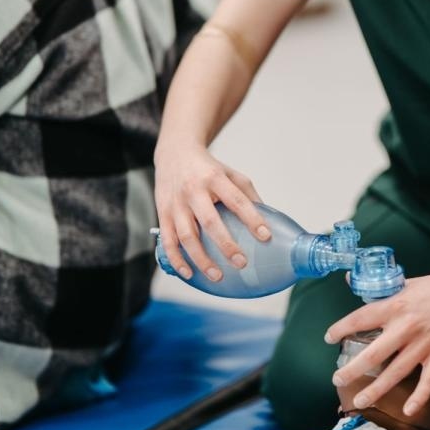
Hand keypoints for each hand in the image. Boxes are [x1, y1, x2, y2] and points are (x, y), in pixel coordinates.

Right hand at [154, 143, 269, 281]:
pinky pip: (168, 241)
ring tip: (218, 276)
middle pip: (210, 221)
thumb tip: (266, 219)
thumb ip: (247, 194)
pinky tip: (188, 274)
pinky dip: (177, 259)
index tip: (266, 236)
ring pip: (186, 236)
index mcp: (214, 178)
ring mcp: (176, 203)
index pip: (236, 200)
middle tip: (241, 263)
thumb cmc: (207, 168)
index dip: (252, 218)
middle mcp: (193, 191)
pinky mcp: (163, 213)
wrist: (174, 153)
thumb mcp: (230, 173)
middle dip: (226, 245)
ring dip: (201, 259)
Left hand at [325, 268, 429, 417]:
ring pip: (395, 372)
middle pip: (372, 354)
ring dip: (376, 390)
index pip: (360, 319)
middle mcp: (406, 327)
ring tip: (360, 401)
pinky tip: (408, 411)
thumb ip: (382, 287)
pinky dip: (418, 398)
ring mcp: (424, 344)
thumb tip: (349, 278)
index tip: (329, 338)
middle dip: (351, 370)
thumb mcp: (407, 282)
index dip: (341, 329)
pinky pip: (428, 382)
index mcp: (395, 305)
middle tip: (337, 380)